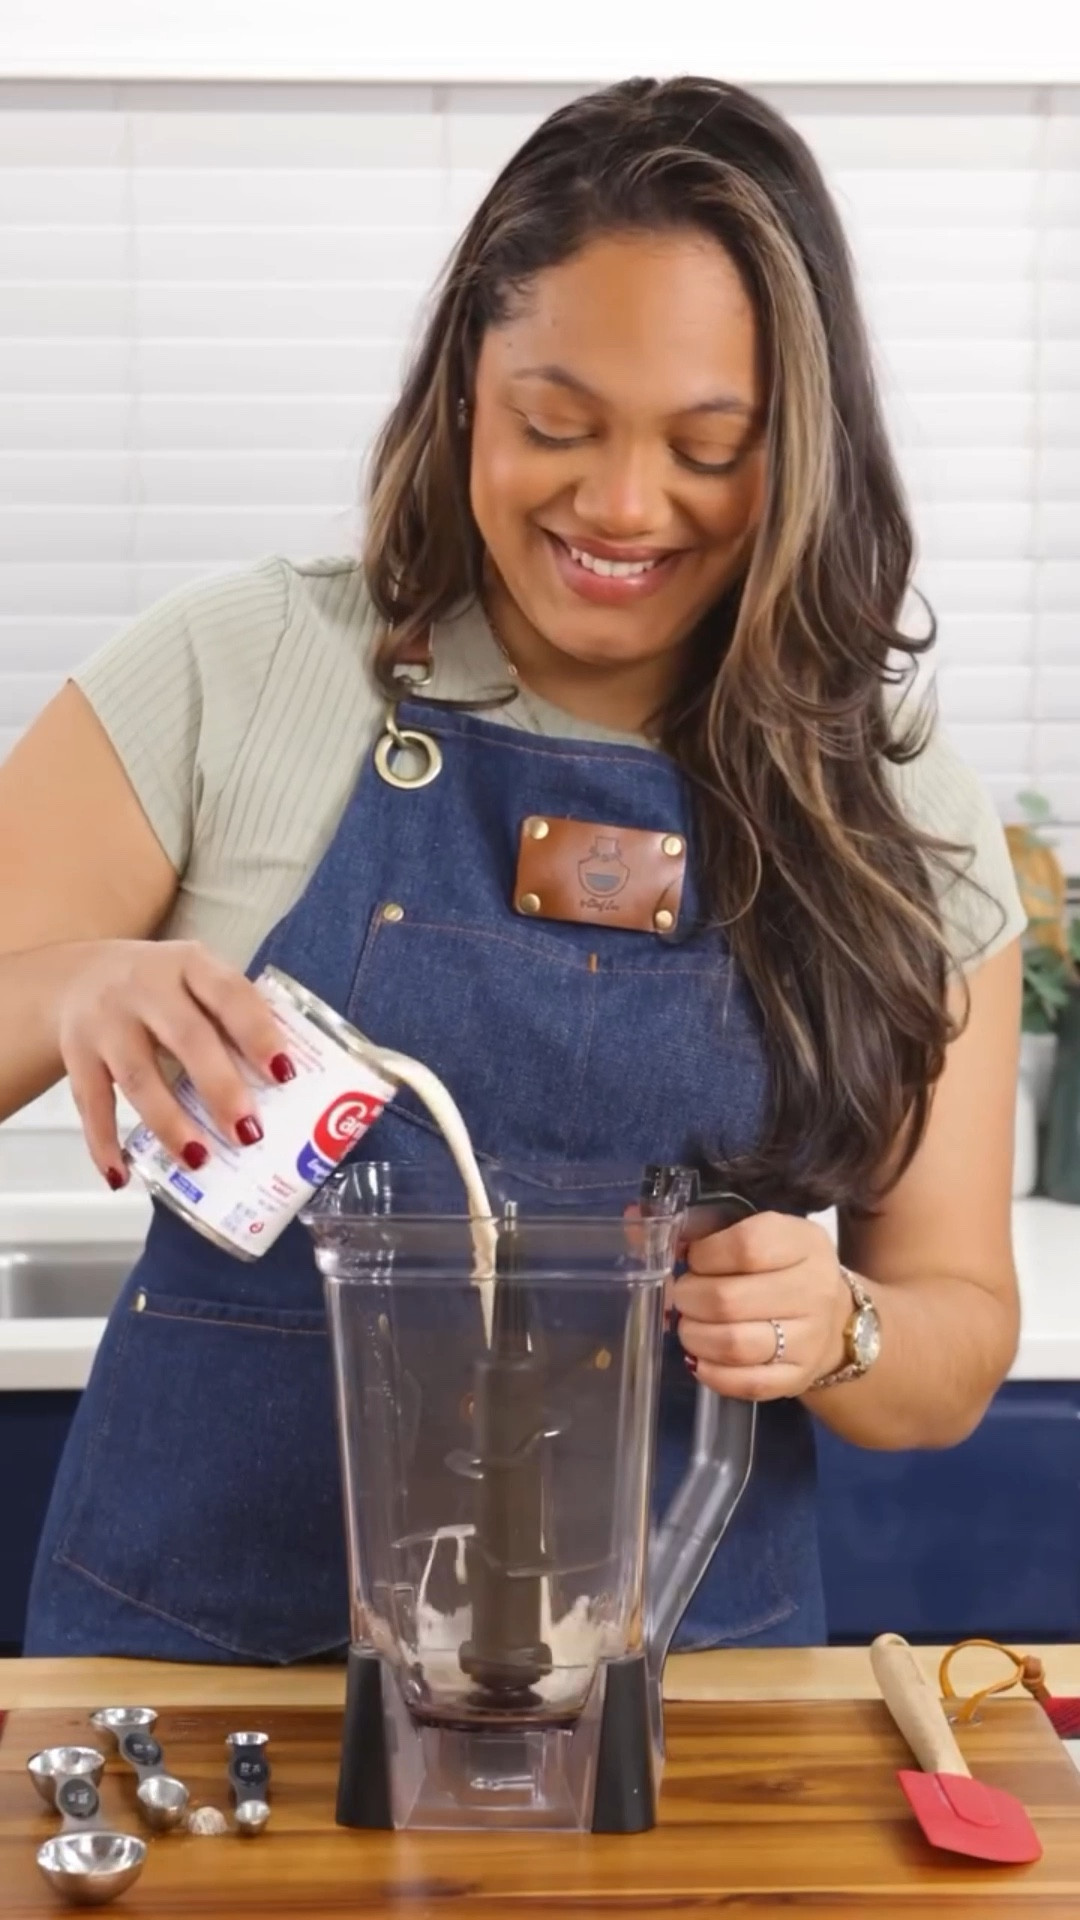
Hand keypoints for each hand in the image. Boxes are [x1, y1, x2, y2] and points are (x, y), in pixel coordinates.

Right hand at [55, 940, 289, 1186]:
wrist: (78, 976)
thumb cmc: (163, 990)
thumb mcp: (197, 982)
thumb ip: (234, 1019)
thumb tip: (289, 1085)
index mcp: (190, 965)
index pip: (228, 993)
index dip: (257, 1032)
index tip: (284, 1074)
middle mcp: (145, 987)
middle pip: (186, 1037)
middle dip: (220, 1086)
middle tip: (248, 1133)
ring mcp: (105, 1021)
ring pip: (138, 1077)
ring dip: (169, 1122)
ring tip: (200, 1159)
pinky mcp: (76, 1054)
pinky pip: (90, 1103)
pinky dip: (103, 1142)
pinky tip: (122, 1175)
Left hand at [671, 1212, 852, 1400]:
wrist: (833, 1318)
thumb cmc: (783, 1268)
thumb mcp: (761, 1233)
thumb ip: (710, 1230)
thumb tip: (654, 1233)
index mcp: (804, 1243)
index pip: (746, 1247)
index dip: (705, 1255)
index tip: (693, 1259)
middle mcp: (814, 1291)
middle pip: (729, 1300)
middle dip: (689, 1298)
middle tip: (683, 1296)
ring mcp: (810, 1339)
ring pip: (734, 1345)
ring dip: (695, 1336)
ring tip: (689, 1326)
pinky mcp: (798, 1377)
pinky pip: (746, 1383)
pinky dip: (712, 1373)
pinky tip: (700, 1358)